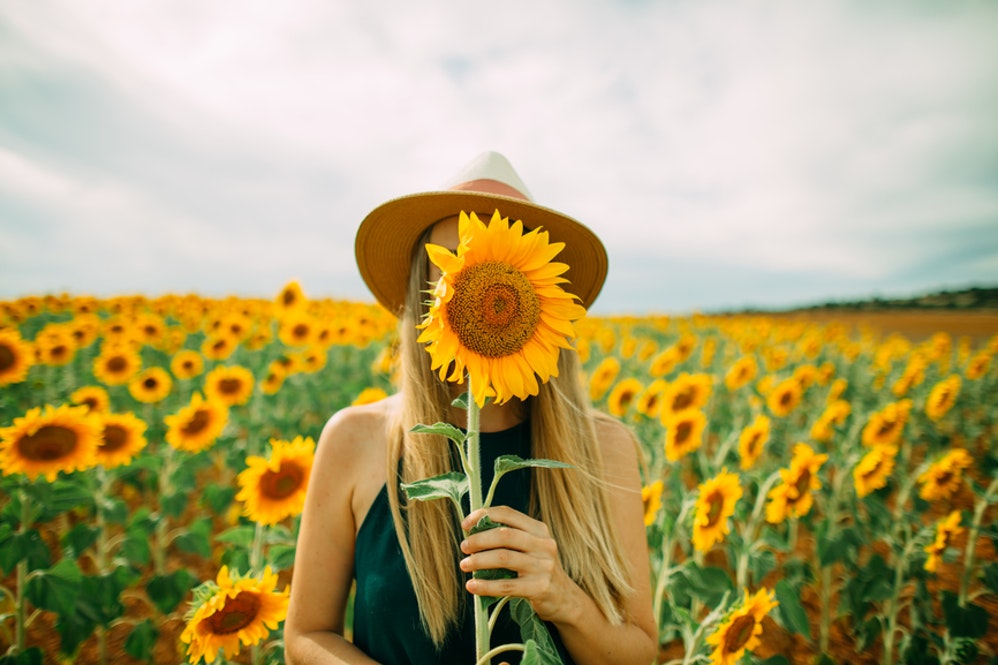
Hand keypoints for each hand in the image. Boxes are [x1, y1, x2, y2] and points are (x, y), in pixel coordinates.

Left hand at [459, 505, 576, 622]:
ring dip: (478, 561)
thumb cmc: (538, 570)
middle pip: (504, 535)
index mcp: (539, 530)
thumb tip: (472, 532)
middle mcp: (544, 544)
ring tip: (464, 565)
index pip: (508, 514)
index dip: (483, 516)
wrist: (564, 599)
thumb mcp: (531, 548)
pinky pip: (506, 586)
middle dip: (479, 539)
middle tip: (464, 546)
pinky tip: (472, 586)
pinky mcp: (540, 587)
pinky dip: (485, 585)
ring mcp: (543, 566)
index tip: (465, 524)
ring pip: (503, 558)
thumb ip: (509, 538)